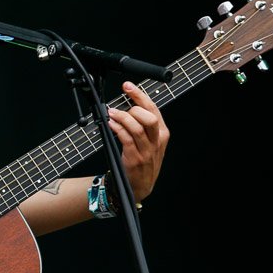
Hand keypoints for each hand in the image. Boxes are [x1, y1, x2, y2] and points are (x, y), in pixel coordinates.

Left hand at [109, 82, 169, 200]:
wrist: (140, 186)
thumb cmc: (143, 161)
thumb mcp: (150, 142)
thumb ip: (144, 125)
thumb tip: (128, 106)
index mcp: (162, 133)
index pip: (153, 109)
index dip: (140, 95)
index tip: (128, 86)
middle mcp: (157, 140)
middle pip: (148, 117)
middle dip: (132, 108)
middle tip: (119, 108)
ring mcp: (147, 150)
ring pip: (136, 127)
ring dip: (121, 117)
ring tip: (111, 113)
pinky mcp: (135, 158)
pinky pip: (126, 138)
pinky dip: (117, 128)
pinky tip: (111, 124)